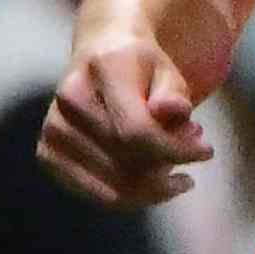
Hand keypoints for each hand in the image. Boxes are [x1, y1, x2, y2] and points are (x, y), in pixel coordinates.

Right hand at [43, 29, 214, 205]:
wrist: (100, 56)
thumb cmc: (142, 68)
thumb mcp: (168, 71)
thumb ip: (173, 93)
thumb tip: (171, 111)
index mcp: (101, 70)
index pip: (137, 131)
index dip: (176, 150)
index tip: (206, 151)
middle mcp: (69, 99)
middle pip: (127, 161)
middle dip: (170, 164)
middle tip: (192, 149)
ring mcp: (54, 129)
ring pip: (113, 186)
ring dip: (154, 185)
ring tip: (174, 162)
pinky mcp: (48, 153)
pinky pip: (97, 194)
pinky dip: (133, 196)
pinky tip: (153, 180)